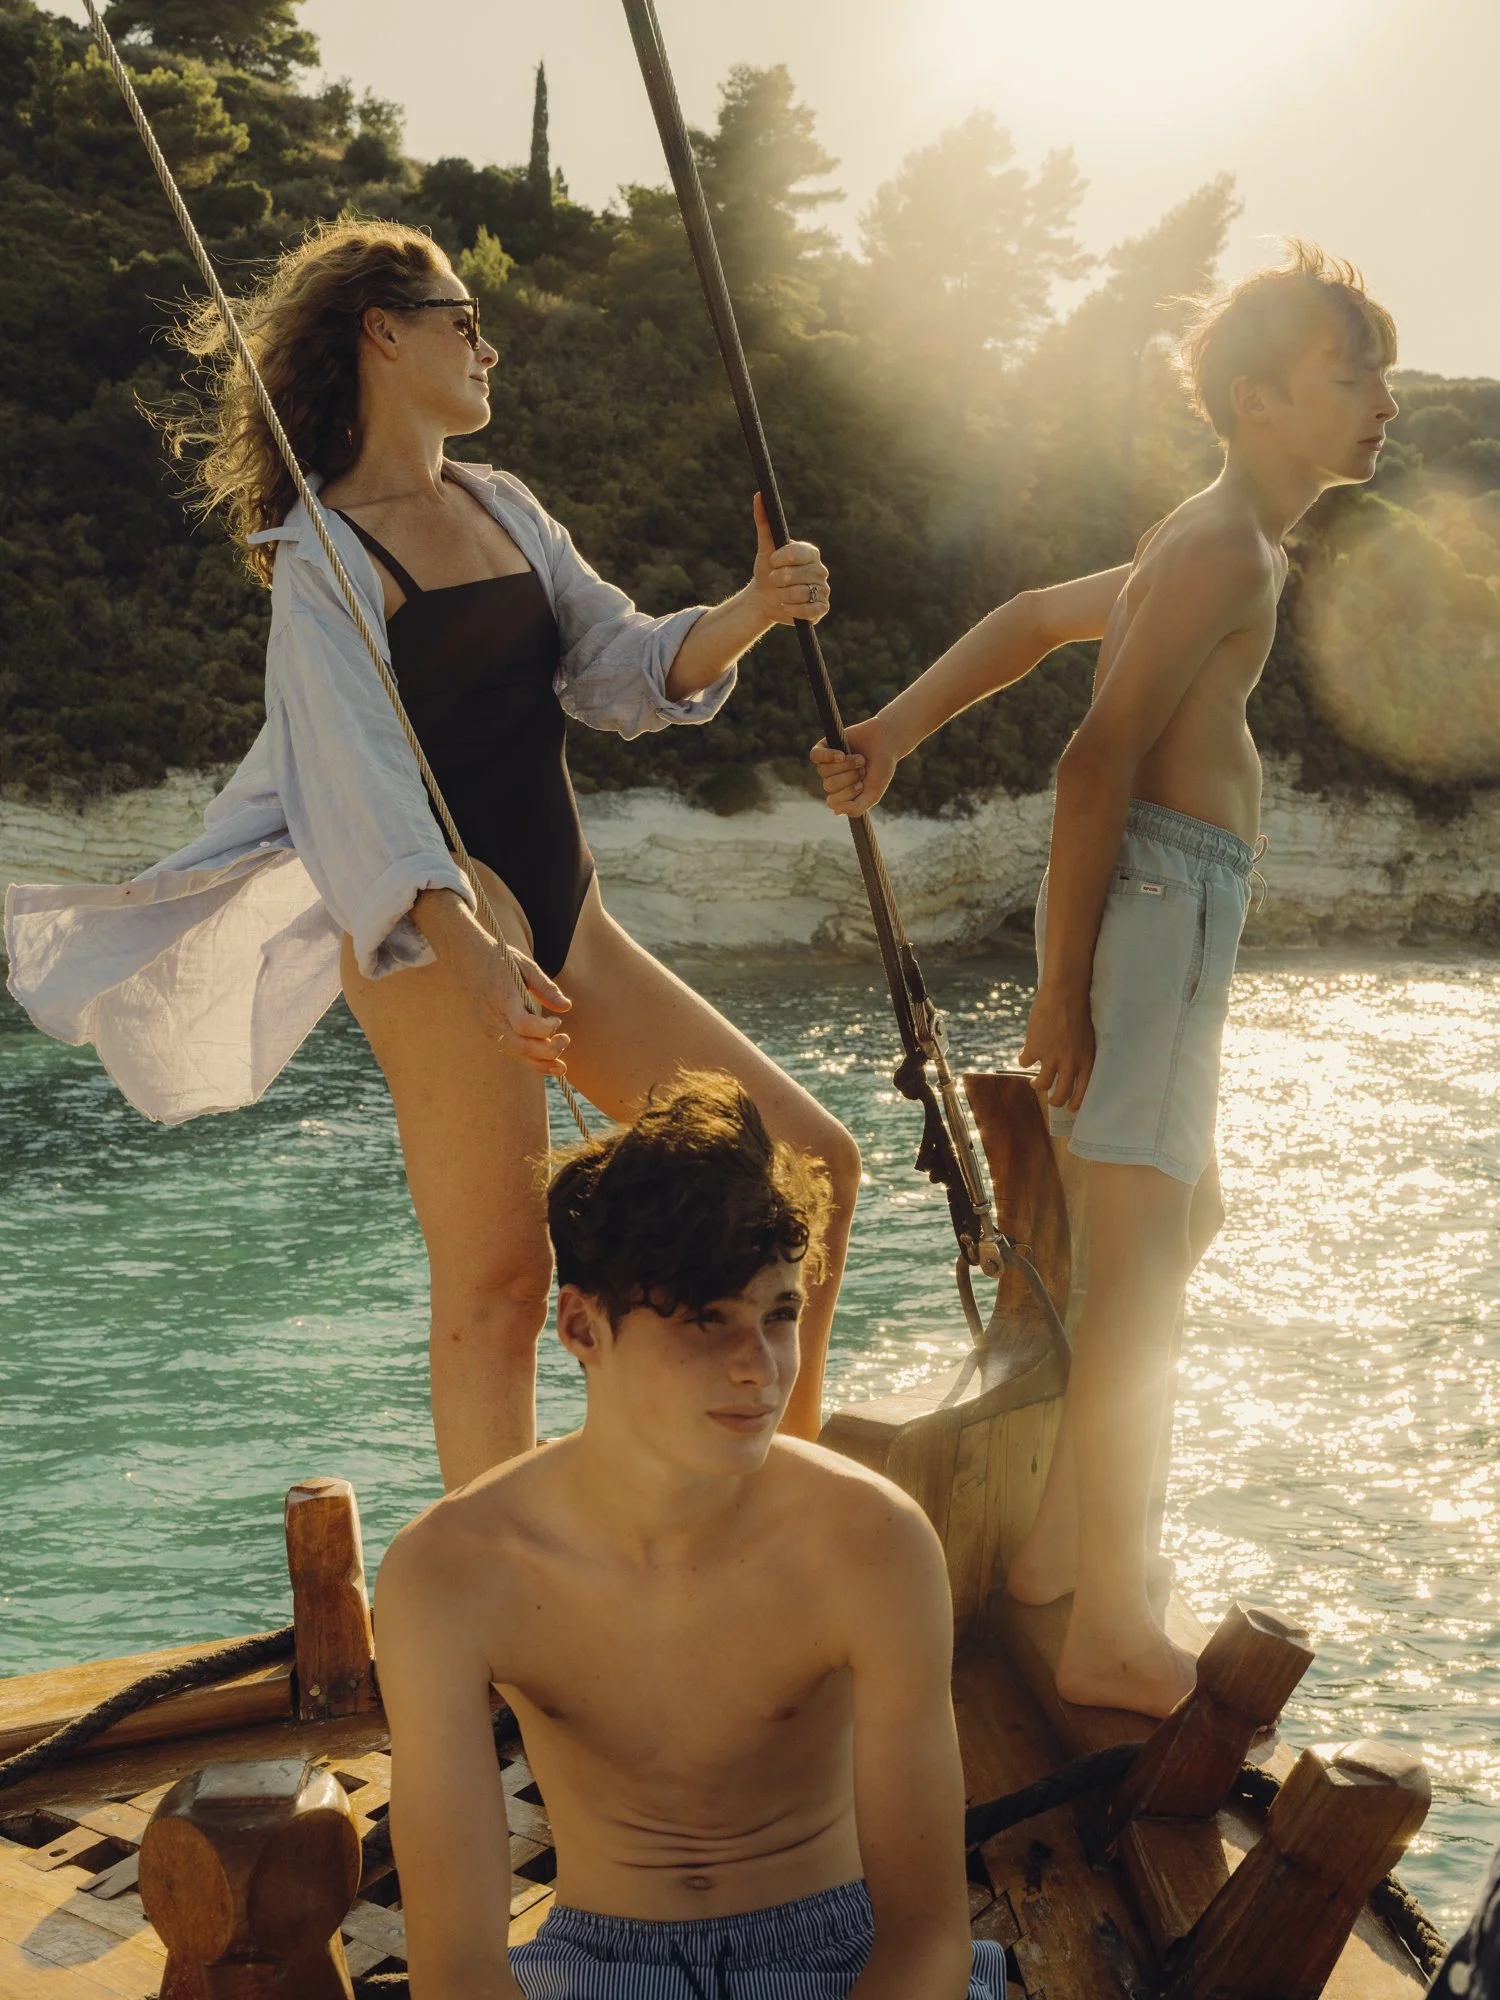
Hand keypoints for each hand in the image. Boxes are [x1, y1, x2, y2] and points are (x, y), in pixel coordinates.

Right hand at [456, 932, 572, 1076]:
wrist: (467, 958)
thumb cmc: (500, 958)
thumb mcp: (525, 966)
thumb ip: (546, 987)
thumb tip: (566, 1007)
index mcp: (503, 997)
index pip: (523, 1025)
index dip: (544, 1029)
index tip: (557, 1021)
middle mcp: (493, 1016)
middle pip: (519, 1046)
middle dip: (547, 1052)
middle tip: (565, 1040)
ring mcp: (488, 1026)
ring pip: (514, 1054)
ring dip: (539, 1063)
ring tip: (561, 1064)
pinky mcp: (488, 1031)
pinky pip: (509, 1050)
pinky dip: (528, 1059)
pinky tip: (546, 1060)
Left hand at [751, 492, 829, 625]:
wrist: (766, 598)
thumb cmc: (767, 570)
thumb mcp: (765, 547)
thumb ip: (764, 521)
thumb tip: (759, 495)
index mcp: (810, 552)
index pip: (798, 553)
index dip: (781, 559)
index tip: (772, 562)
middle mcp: (820, 569)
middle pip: (797, 575)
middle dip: (778, 579)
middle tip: (774, 580)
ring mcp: (823, 589)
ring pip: (801, 593)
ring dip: (783, 595)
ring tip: (779, 594)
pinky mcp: (821, 608)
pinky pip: (808, 610)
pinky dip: (792, 609)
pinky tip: (786, 605)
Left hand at [810, 716, 896, 816]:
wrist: (887, 741)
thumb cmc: (881, 769)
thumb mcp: (873, 793)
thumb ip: (857, 808)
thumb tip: (835, 811)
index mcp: (841, 794)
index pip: (832, 802)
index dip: (848, 793)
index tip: (862, 785)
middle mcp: (832, 780)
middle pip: (829, 785)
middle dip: (849, 777)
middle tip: (863, 770)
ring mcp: (827, 764)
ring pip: (824, 771)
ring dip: (846, 765)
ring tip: (860, 759)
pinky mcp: (825, 747)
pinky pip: (815, 755)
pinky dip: (828, 756)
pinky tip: (841, 755)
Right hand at [1021, 984, 1093, 1110]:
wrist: (1065, 993)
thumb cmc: (1079, 1011)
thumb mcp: (1087, 1038)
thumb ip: (1080, 1055)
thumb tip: (1072, 1068)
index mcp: (1086, 1062)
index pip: (1083, 1092)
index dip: (1075, 1103)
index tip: (1070, 1108)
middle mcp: (1070, 1064)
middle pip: (1060, 1095)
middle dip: (1054, 1101)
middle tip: (1050, 1099)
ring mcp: (1051, 1058)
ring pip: (1041, 1085)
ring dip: (1037, 1085)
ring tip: (1035, 1082)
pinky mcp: (1034, 1049)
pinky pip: (1025, 1063)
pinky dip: (1024, 1060)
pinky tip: (1026, 1055)